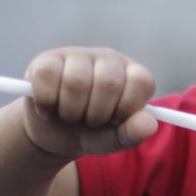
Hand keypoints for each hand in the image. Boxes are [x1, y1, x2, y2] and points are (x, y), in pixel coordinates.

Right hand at [19, 47, 159, 159]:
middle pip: (108, 82)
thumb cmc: (91, 133)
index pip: (141, 81)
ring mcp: (77, 56)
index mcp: (131, 75)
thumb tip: (149, 124)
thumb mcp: (113, 140)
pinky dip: (47, 103)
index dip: (127, 107)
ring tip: (70, 116)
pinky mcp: (46, 60)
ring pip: (76, 81)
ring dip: (71, 111)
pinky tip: (49, 109)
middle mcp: (107, 59)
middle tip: (90, 121)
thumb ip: (132, 134)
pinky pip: (47, 77)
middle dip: (97, 114)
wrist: (52, 136)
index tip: (115, 121)